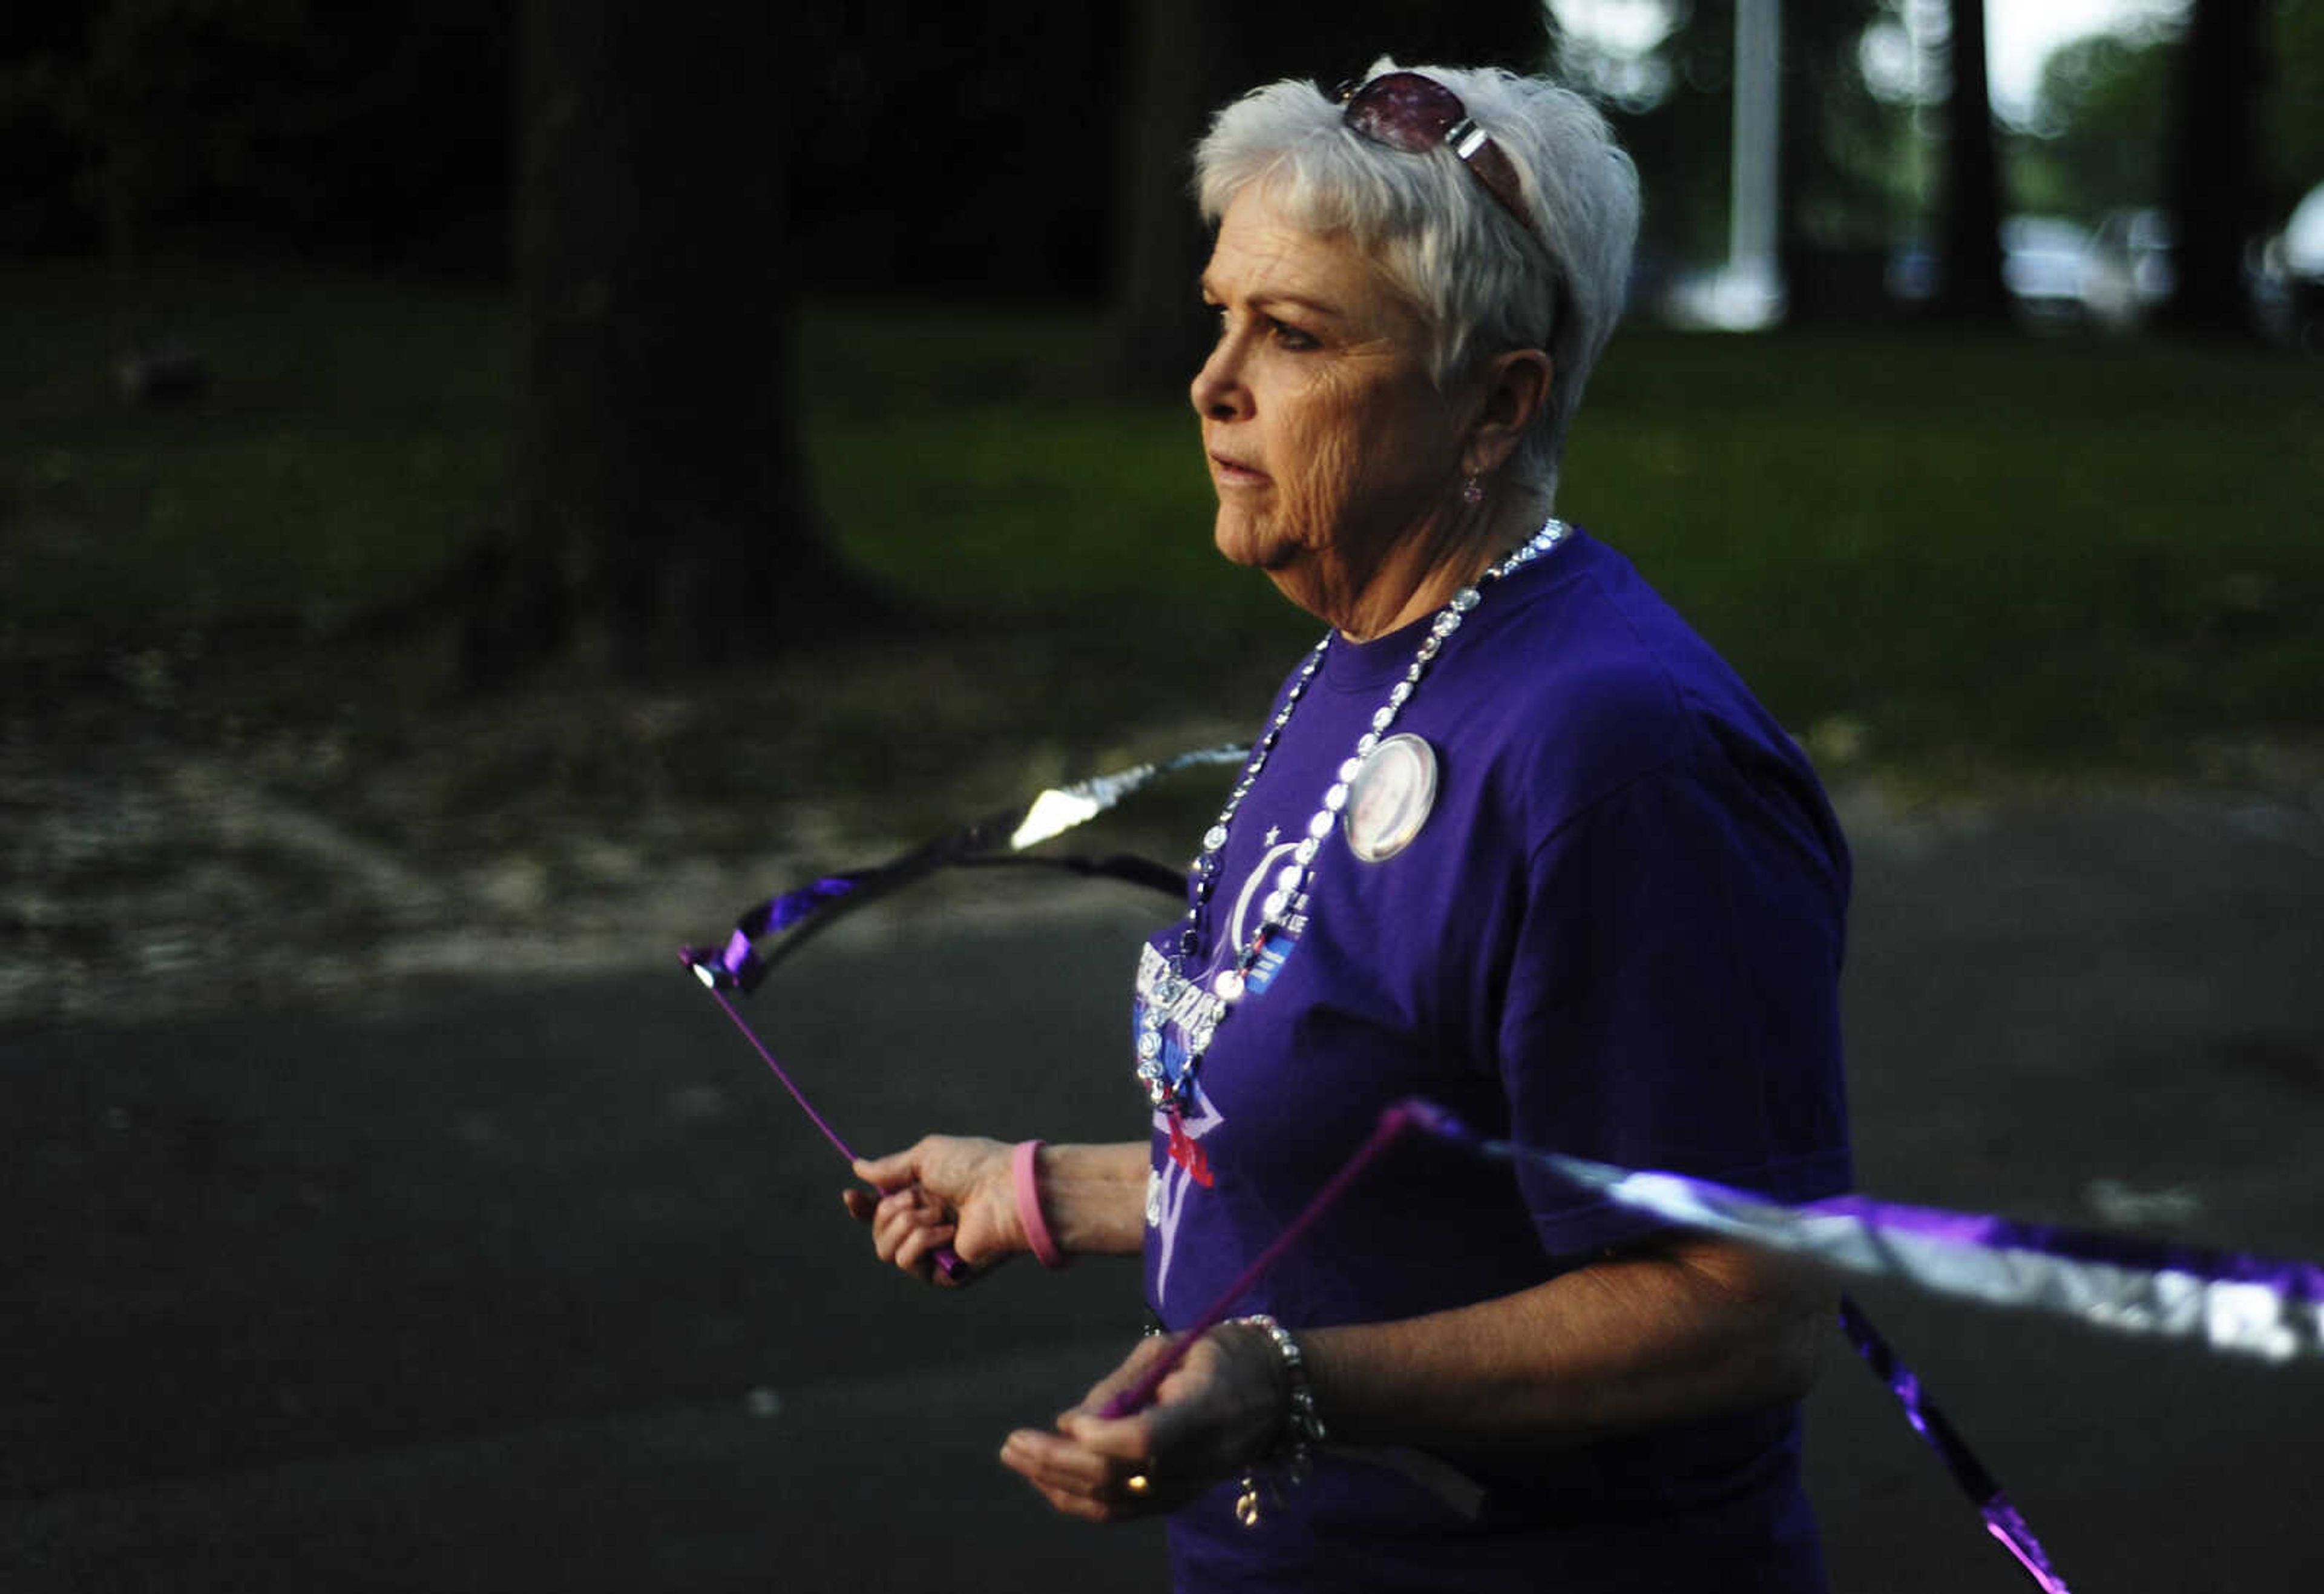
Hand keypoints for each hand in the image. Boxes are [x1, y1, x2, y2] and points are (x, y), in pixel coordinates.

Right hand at [841, 1135, 1019, 1285]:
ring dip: (905, 1226)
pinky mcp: (945, 1274)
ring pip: (886, 1250)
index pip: (882, 1212)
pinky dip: (921, 1242)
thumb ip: (891, 1167)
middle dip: (889, 1212)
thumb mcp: (926, 1156)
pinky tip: (947, 1231)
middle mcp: (929, 1227)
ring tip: (937, 1215)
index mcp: (926, 1199)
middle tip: (915, 1199)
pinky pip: (906, 1262)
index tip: (849, 1197)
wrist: (1005, 1191)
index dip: (862, 1208)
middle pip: (878, 1232)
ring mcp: (937, 1252)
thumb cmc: (974, 1167)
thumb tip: (858, 1167)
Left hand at [998, 1321, 1287, 1521]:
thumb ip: (1121, 1385)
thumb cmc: (1216, 1354)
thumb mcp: (1171, 1347)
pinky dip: (1077, 1499)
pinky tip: (1045, 1479)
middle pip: (1119, 1478)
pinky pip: (1121, 1511)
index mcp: (1205, 1409)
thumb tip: (1068, 1423)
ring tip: (1017, 1457)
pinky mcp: (1177, 1499)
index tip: (1068, 1418)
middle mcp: (1199, 1459)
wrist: (1272, 1391)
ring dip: (1056, 1483)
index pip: (1147, 1440)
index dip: (1101, 1436)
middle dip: (1057, 1462)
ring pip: (1113, 1503)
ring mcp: (1188, 1486)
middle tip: (1013, 1442)